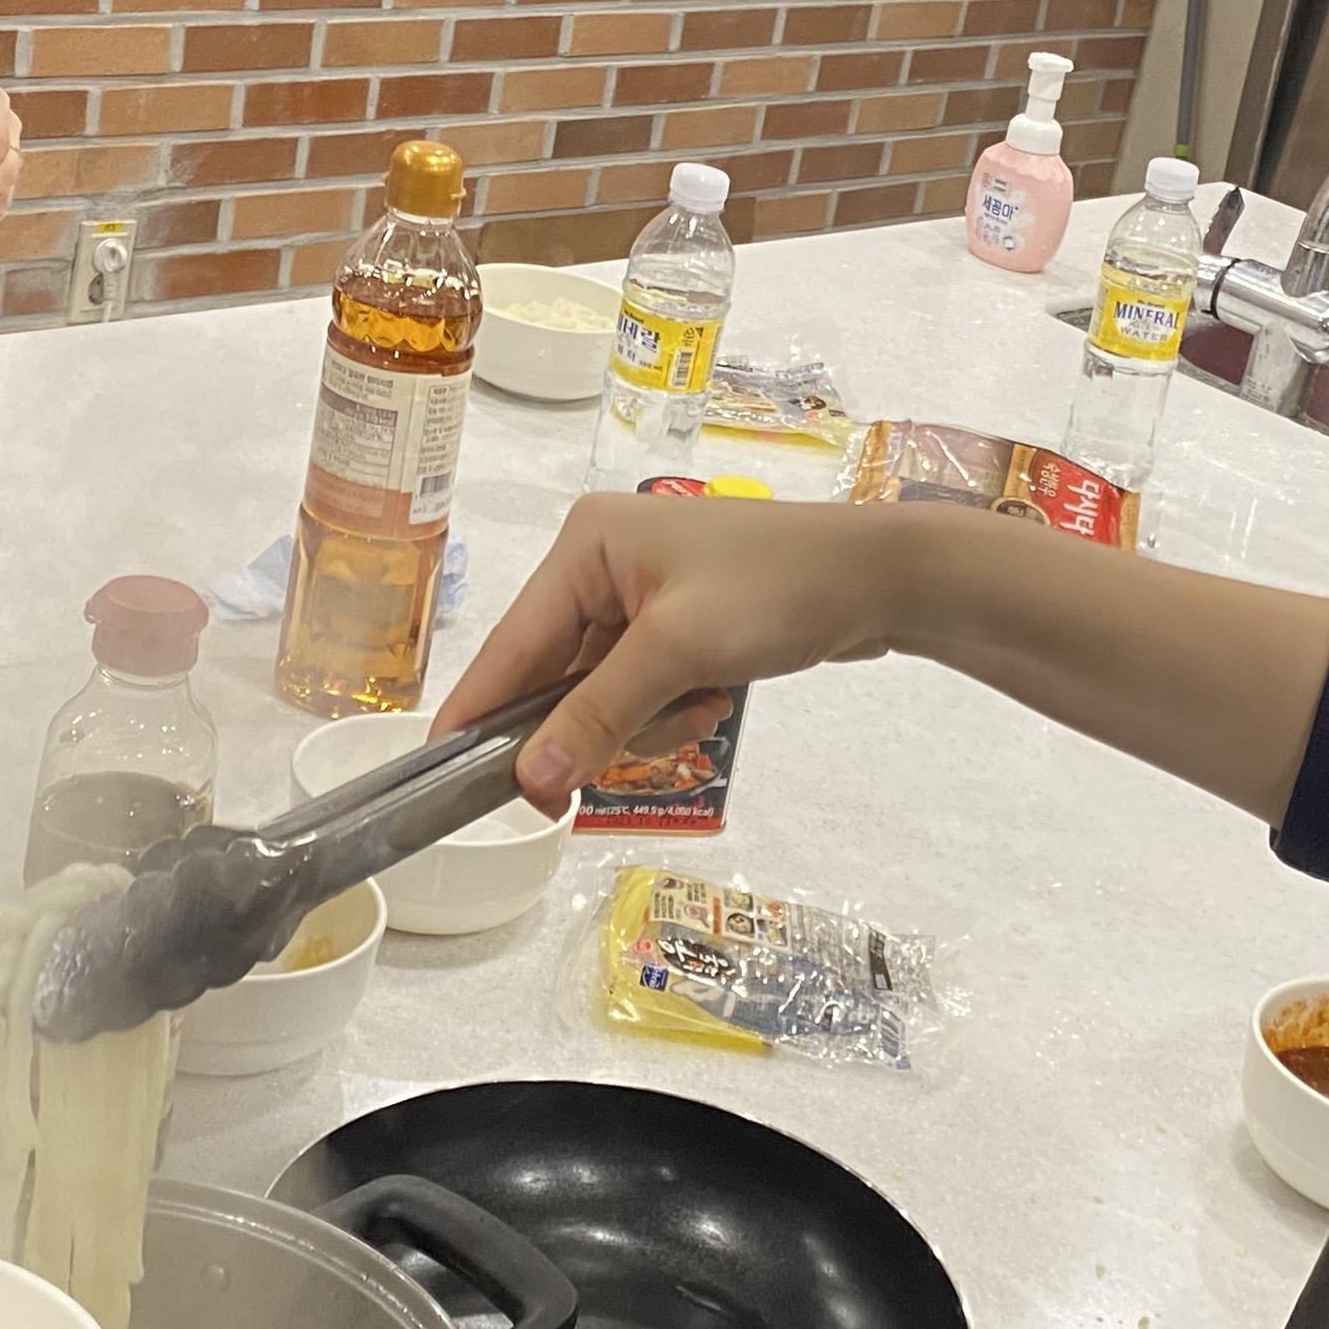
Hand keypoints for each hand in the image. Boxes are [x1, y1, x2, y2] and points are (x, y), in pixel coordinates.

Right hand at [437, 494, 924, 808]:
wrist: (884, 579)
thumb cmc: (780, 590)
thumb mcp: (680, 653)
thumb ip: (598, 716)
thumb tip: (529, 781)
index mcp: (585, 547)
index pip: (510, 644)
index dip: (481, 714)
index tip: (445, 777)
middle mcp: (601, 564)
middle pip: (556, 677)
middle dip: (600, 721)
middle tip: (639, 744)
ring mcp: (642, 595)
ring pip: (602, 695)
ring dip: (647, 720)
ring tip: (704, 704)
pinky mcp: (678, 624)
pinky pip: (644, 689)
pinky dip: (673, 709)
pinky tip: (717, 697)